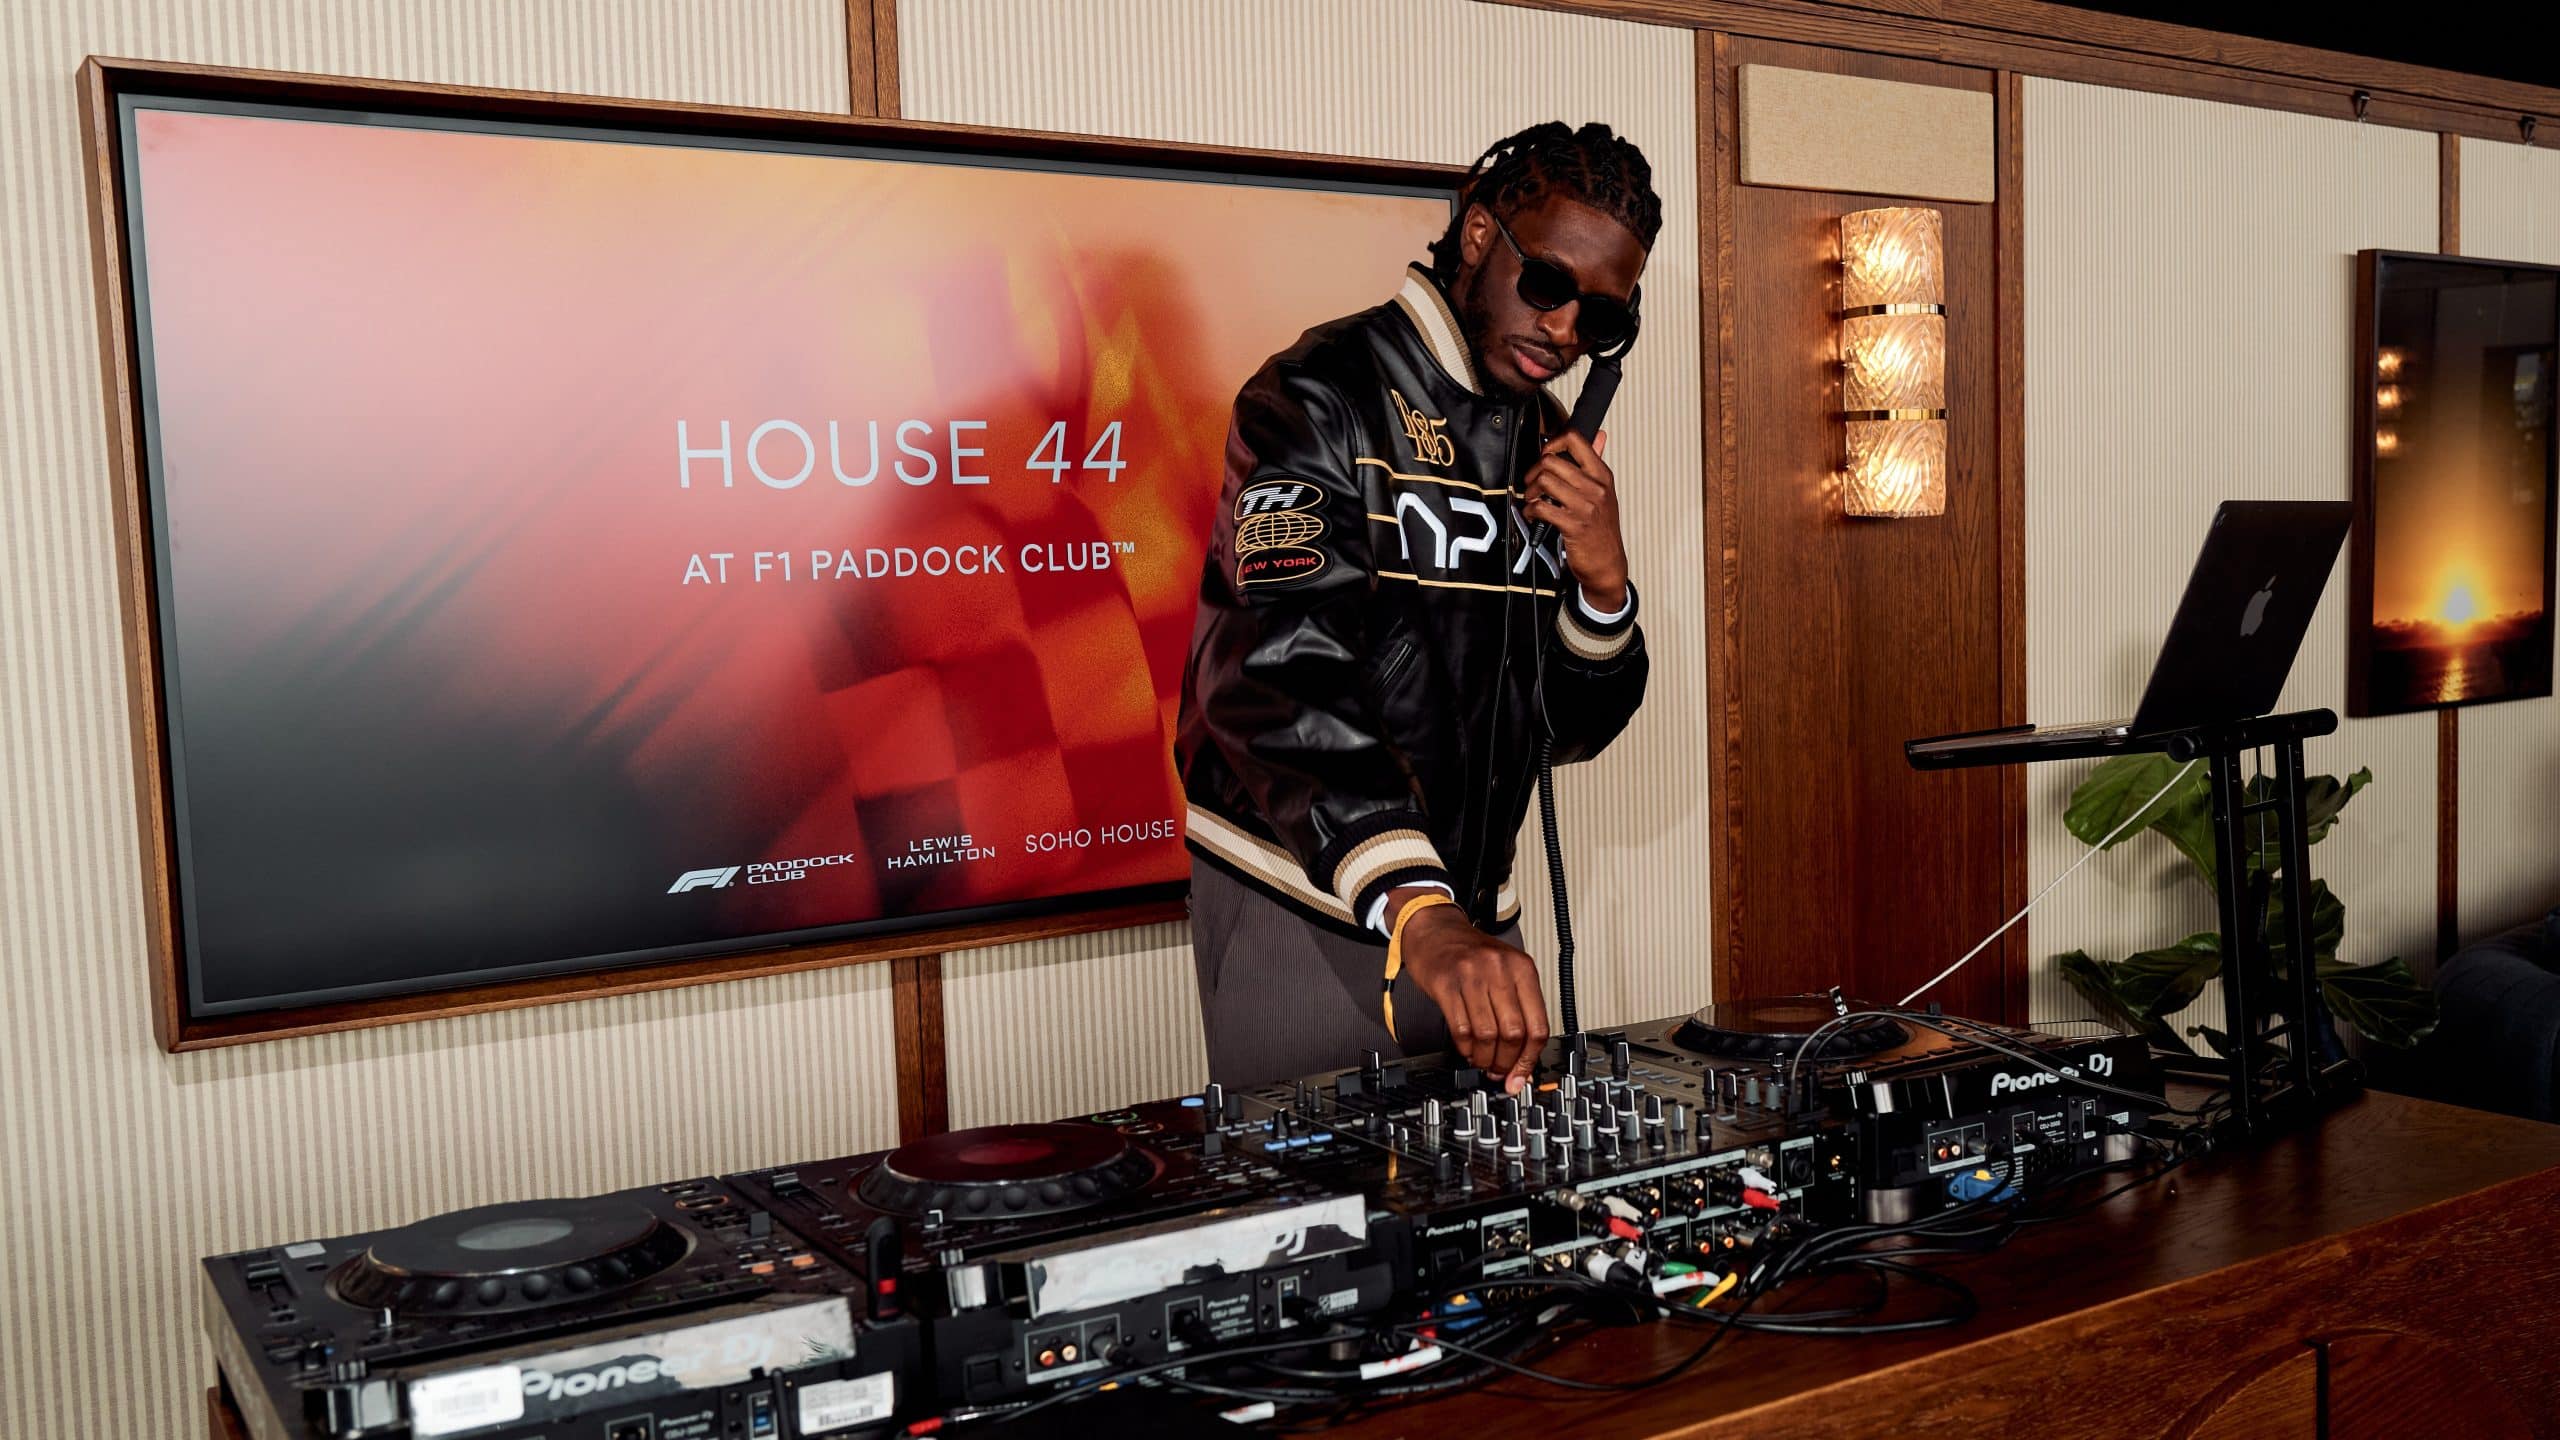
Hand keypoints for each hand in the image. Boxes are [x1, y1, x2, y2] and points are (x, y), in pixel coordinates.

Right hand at [1392, 895, 1549, 1091]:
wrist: (1435, 929)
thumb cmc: (1471, 952)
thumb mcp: (1505, 971)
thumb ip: (1519, 1010)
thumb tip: (1525, 1058)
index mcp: (1522, 969)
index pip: (1537, 1025)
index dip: (1530, 1058)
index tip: (1523, 1075)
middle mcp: (1500, 970)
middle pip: (1513, 1033)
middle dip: (1507, 1062)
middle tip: (1500, 1071)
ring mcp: (1472, 976)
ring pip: (1487, 1035)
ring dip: (1485, 1058)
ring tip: (1482, 1061)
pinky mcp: (1446, 984)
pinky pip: (1461, 1028)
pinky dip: (1466, 1048)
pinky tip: (1467, 1049)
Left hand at [1523, 429, 1625, 611]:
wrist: (1607, 563)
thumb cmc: (1602, 528)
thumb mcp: (1605, 492)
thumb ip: (1597, 462)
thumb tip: (1599, 436)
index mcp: (1602, 475)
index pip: (1576, 439)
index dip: (1552, 443)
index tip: (1545, 455)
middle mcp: (1595, 488)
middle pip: (1552, 461)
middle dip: (1534, 471)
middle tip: (1532, 484)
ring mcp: (1585, 506)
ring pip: (1544, 481)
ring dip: (1530, 491)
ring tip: (1532, 499)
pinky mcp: (1573, 525)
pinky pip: (1541, 507)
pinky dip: (1530, 510)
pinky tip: (1533, 514)